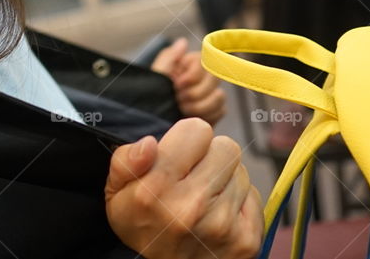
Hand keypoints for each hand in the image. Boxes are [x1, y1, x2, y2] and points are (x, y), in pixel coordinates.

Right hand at [105, 118, 263, 258]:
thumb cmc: (142, 223)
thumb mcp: (116, 191)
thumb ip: (125, 161)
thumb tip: (149, 144)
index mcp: (157, 188)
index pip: (198, 129)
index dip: (187, 139)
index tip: (178, 157)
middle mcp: (192, 206)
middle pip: (226, 147)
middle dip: (209, 156)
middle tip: (192, 177)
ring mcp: (223, 225)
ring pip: (240, 171)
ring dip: (224, 179)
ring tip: (204, 198)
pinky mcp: (246, 240)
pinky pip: (253, 194)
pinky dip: (239, 200)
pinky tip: (218, 213)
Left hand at [152, 38, 226, 126]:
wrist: (153, 117)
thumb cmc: (152, 94)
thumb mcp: (156, 75)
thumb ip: (169, 57)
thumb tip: (183, 42)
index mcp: (188, 64)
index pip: (205, 61)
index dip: (193, 75)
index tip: (177, 85)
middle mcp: (202, 76)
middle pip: (215, 79)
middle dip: (194, 93)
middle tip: (177, 100)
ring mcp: (210, 93)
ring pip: (219, 96)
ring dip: (200, 106)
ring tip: (182, 109)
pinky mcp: (214, 110)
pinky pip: (221, 111)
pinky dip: (207, 116)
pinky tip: (192, 117)